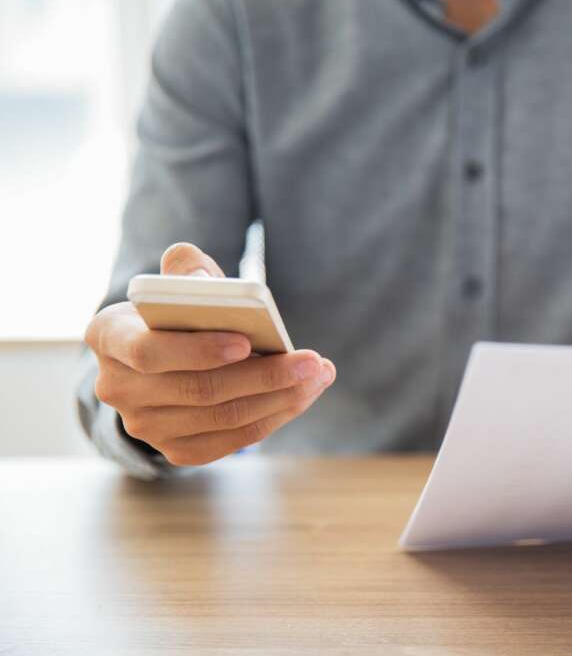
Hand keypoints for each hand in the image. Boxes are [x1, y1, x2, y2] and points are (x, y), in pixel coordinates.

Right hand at [84, 242, 335, 465]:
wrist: (161, 357)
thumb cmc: (174, 313)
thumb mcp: (173, 282)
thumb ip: (186, 268)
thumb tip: (202, 275)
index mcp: (108, 337)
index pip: (150, 352)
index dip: (198, 350)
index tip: (247, 342)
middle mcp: (118, 388)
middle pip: (199, 390)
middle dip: (264, 376)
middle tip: (311, 361)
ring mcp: (145, 426)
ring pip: (223, 418)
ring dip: (280, 398)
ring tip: (318, 375)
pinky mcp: (176, 450)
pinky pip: (232, 440)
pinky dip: (274, 417)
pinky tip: (303, 396)